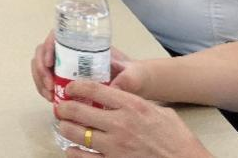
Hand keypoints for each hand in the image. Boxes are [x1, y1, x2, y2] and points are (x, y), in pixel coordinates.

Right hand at [30, 30, 134, 102]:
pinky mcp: (65, 77)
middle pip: (44, 52)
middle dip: (41, 69)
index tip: (49, 63)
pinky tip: (52, 99)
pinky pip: (47, 78)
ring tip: (49, 97)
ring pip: (42, 65)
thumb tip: (112, 89)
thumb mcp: (132, 75)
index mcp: (84, 43)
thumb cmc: (133, 74)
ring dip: (40, 80)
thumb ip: (126, 80)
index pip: (57, 37)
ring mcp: (66, 64)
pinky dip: (44, 87)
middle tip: (49, 87)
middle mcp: (71, 51)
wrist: (136, 83)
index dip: (48, 48)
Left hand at [55, 82, 211, 157]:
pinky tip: (72, 148)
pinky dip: (73, 152)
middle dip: (63, 108)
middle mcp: (119, 124)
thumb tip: (118, 97)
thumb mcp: (158, 111)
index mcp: (130, 105)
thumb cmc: (177, 138)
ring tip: (64, 125)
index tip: (69, 88)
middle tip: (60, 108)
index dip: (75, 87)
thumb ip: (135, 103)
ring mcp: (115, 146)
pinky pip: (84, 157)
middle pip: (77, 111)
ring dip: (65, 128)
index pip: (92, 89)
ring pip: (76, 134)